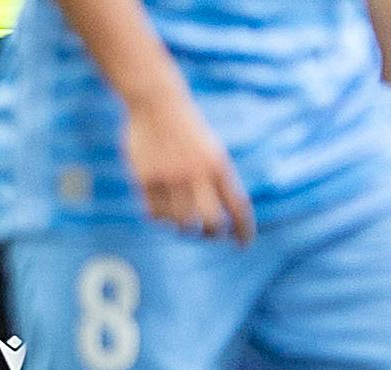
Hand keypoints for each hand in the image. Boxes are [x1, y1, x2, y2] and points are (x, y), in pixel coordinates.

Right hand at [123, 99, 253, 243]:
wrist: (157, 104)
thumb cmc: (185, 130)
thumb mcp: (209, 151)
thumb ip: (214, 182)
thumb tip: (212, 221)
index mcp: (218, 165)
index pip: (237, 206)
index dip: (243, 230)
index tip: (243, 244)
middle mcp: (196, 174)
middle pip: (211, 222)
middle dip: (212, 234)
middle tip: (208, 234)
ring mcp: (170, 177)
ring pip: (181, 222)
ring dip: (182, 226)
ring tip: (181, 218)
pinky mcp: (146, 179)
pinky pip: (155, 214)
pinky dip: (160, 217)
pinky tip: (162, 211)